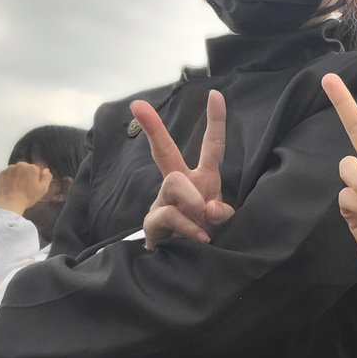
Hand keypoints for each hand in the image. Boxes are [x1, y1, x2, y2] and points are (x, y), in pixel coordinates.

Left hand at [0, 162, 52, 215]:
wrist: (10, 204)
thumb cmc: (27, 197)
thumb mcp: (43, 190)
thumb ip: (47, 178)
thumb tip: (46, 170)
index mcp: (32, 168)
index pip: (35, 170)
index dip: (35, 178)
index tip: (32, 186)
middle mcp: (21, 165)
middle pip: (25, 168)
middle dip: (25, 174)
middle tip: (24, 187)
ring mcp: (9, 169)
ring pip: (15, 170)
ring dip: (16, 175)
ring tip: (16, 187)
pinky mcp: (1, 174)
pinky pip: (6, 174)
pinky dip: (8, 178)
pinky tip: (9, 187)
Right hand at [131, 92, 234, 248]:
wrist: (183, 263)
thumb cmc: (204, 234)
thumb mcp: (219, 222)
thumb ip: (219, 212)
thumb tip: (211, 208)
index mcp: (201, 179)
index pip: (211, 147)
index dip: (216, 121)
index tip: (217, 94)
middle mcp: (179, 184)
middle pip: (165, 151)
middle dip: (154, 127)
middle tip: (137, 105)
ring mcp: (163, 202)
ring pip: (174, 183)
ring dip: (192, 201)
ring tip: (201, 221)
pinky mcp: (153, 222)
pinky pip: (170, 215)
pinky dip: (189, 227)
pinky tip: (200, 238)